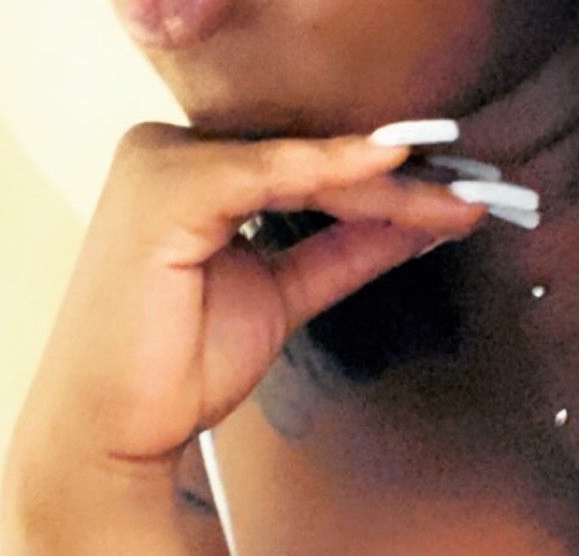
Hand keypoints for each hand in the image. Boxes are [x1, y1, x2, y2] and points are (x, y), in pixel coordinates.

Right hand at [2, 122, 484, 550]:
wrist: (107, 430)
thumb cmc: (177, 359)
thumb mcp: (283, 290)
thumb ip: (345, 248)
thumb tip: (418, 221)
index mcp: (188, 164)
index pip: (300, 162)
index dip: (380, 177)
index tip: (453, 190)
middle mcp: (167, 147)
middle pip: (303, 159)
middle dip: (393, 181)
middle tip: (471, 191)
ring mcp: (160, 160)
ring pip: (297, 162)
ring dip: (381, 184)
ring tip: (451, 197)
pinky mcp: (163, 185)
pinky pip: (267, 171)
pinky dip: (332, 170)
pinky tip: (388, 166)